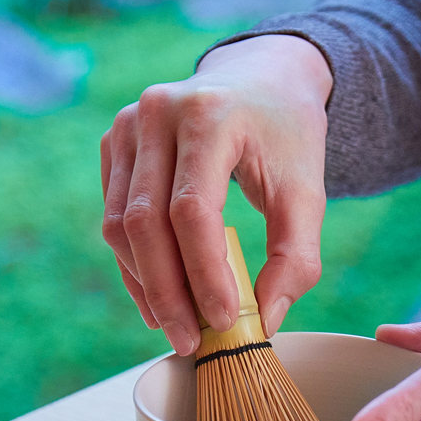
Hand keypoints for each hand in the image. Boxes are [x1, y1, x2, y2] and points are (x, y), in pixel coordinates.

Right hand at [100, 36, 331, 355]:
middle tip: (191, 342)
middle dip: (168, 293)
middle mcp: (156, 113)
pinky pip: (114, 218)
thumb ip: (296, 258)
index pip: (193, 210)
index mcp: (209, 114)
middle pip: (146, 223)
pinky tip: (158, 301)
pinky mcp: (113, 145)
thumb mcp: (308, 192)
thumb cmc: (286, 137)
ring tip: (178, 328)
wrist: (259, 78)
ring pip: (120, 226)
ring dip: (146, 286)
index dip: (203, 273)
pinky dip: (135, 266)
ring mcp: (126, 126)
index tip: (224, 321)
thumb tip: (264, 321)